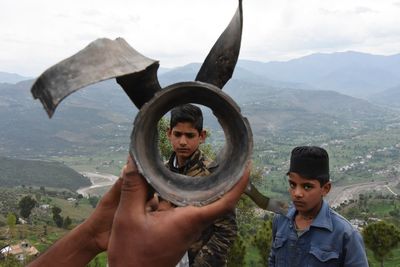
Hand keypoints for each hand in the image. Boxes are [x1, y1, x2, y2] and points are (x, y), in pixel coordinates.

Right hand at [107, 156, 249, 266]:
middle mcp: (192, 226)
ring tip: (201, 162)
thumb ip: (133, 188)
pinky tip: (171, 183)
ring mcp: (185, 231)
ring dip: (202, 185)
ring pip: (199, 204)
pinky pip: (186, 209)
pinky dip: (183, 194)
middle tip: (226, 156)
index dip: (239, 185)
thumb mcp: (127, 217)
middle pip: (215, 200)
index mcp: (189, 221)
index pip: (225, 203)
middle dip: (223, 179)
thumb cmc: (131, 255)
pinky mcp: (177, 233)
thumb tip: (135, 159)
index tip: (247, 167)